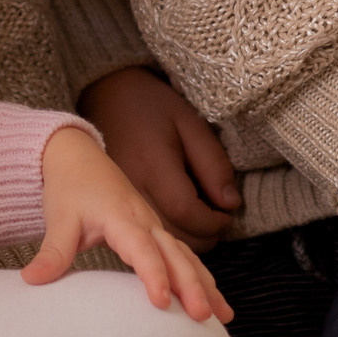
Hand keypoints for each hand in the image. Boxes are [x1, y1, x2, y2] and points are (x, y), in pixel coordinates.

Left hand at [24, 126, 232, 323]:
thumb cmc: (70, 188)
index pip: (142, 249)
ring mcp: (155, 225)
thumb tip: (32, 281)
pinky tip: (214, 298)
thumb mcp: (59, 218)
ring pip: (186, 256)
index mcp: (122, 217)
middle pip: (175, 255)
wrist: (77, 156)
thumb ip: (52, 252)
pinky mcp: (157, 231)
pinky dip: (201, 276)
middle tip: (204, 316)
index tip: (161, 303)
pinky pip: (184, 254)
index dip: (153, 275)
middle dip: (192, 286)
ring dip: (206, 284)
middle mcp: (146, 221)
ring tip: (224, 315)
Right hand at [77, 67, 241, 249]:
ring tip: (201, 218)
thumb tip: (230, 204)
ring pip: (156, 240)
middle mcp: (129, 188)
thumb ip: (213, 164)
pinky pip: (141, 232)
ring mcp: (115, 199)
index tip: (228, 215)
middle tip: (219, 219)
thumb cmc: (153, 106)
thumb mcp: (191, 124)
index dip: (213, 222)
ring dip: (186, 239)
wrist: (107, 96)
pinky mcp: (110, 204)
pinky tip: (178, 217)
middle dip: (204, 236)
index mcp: (152, 165)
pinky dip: (166, 234)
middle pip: (171, 234)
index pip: (186, 212)